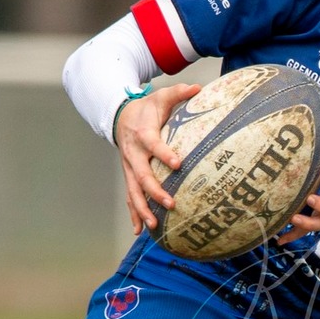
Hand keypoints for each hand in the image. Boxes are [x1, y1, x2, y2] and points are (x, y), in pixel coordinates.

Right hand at [114, 83, 200, 234]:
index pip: (153, 144)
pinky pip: (130, 197)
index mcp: (143, 133)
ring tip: (154, 225)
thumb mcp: (162, 97)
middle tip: (170, 204)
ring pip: (133, 191)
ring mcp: (129, 168)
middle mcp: (133, 153)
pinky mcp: (129, 177)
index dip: (164, 154)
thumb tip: (199, 88)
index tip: (178, 163)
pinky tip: (140, 230)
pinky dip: (134, 214)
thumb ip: (180, 93)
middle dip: (155, 191)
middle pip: (142, 175)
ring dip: (143, 209)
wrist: (121, 117)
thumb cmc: (147, 109)